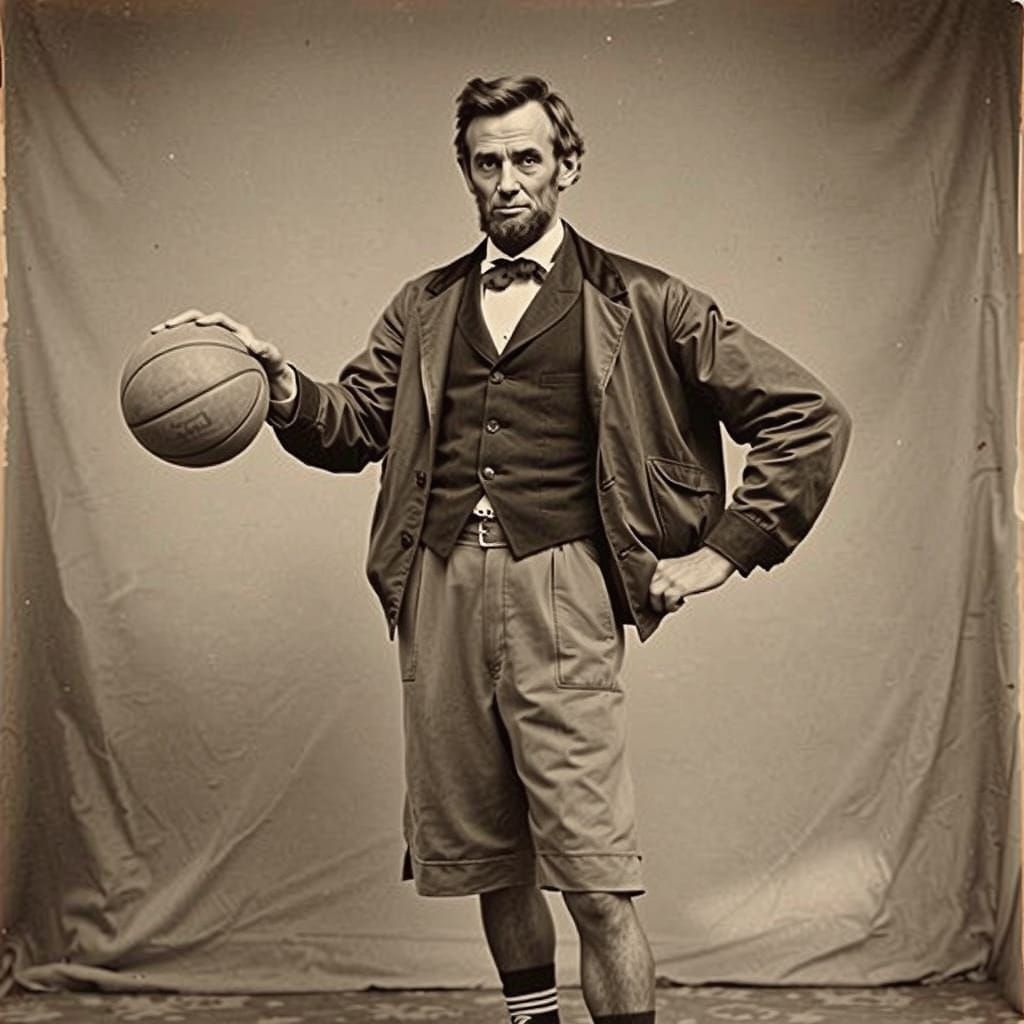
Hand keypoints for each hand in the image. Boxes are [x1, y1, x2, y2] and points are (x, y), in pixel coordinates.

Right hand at [149, 308, 295, 401]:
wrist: (269, 378)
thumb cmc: (271, 368)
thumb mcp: (274, 359)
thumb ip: (267, 351)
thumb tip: (255, 347)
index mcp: (237, 332)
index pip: (219, 319)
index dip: (209, 320)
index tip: (200, 324)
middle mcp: (223, 335)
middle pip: (195, 322)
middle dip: (179, 323)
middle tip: (165, 328)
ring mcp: (213, 347)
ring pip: (188, 339)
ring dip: (170, 340)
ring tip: (152, 343)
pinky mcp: (206, 360)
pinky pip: (189, 360)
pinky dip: (176, 365)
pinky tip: (161, 375)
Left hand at [648, 546, 736, 614]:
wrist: (718, 558)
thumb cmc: (702, 565)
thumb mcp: (678, 568)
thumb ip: (668, 577)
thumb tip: (661, 595)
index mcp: (662, 565)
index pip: (646, 583)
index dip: (651, 596)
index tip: (659, 601)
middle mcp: (665, 570)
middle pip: (648, 590)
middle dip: (655, 602)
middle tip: (666, 606)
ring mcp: (672, 578)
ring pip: (654, 594)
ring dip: (662, 605)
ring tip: (673, 605)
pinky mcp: (682, 586)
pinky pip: (668, 600)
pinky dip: (672, 606)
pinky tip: (681, 603)